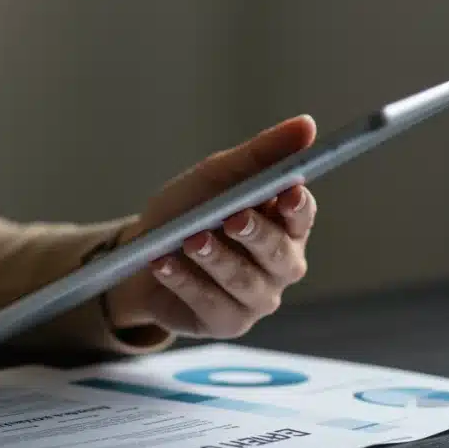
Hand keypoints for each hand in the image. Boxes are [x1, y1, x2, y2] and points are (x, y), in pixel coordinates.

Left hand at [105, 115, 317, 338]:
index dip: (296, 206)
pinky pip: (210, 304)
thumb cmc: (189, 210)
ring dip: (216, 260)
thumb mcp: (219, 176)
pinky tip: (162, 263)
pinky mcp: (226, 323)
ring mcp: (256, 299)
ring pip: (244, 282)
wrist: (142, 252)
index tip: (286, 191)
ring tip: (189, 240)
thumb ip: (261, 155)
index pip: (302, 216)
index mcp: (285, 225)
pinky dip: (184, 281)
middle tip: (232, 219)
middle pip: (278, 253)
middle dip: (256, 234)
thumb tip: (307, 124)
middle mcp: (279, 266)